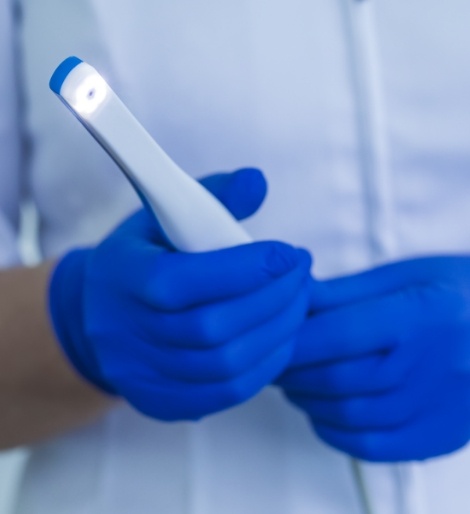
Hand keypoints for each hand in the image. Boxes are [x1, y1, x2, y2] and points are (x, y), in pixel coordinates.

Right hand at [49, 168, 311, 420]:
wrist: (98, 314)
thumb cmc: (143, 258)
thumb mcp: (164, 215)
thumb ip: (213, 196)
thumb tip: (258, 182)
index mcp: (122, 277)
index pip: (183, 281)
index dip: (245, 269)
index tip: (288, 253)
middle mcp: (125, 333)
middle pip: (212, 328)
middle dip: (274, 300)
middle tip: (303, 275)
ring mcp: (142, 375)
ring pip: (226, 365)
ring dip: (277, 333)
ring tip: (299, 303)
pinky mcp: (161, 402)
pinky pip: (225, 394)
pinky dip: (265, 366)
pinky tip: (281, 338)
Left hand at [278, 257, 469, 460]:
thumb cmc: (457, 292)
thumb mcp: (403, 276)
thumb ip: (344, 293)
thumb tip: (294, 299)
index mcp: (420, 316)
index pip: (337, 335)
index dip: (293, 339)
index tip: (271, 337)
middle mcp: (431, 366)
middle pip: (335, 379)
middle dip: (292, 371)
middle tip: (276, 360)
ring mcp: (437, 407)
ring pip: (347, 415)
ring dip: (307, 400)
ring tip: (295, 382)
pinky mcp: (439, 435)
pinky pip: (371, 446)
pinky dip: (333, 431)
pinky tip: (323, 412)